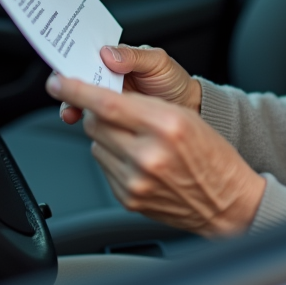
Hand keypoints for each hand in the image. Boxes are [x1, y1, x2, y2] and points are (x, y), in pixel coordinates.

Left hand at [46, 73, 265, 236]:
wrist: (227, 202)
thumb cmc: (212, 155)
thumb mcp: (185, 118)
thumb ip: (143, 106)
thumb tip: (104, 99)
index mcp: (165, 125)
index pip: (107, 103)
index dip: (77, 90)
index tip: (58, 82)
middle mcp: (148, 154)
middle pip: (96, 123)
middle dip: (98, 111)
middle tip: (116, 110)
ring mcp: (136, 180)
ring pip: (96, 145)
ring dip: (108, 137)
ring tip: (138, 141)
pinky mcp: (128, 198)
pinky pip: (104, 168)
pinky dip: (114, 158)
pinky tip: (139, 160)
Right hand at [58, 44, 200, 123]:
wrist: (186, 108)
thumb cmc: (172, 80)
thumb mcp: (158, 62)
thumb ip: (135, 56)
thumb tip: (108, 53)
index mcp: (115, 58)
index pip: (86, 53)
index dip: (71, 55)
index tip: (61, 63)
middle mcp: (106, 76)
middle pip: (77, 77)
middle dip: (66, 82)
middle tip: (60, 88)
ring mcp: (106, 97)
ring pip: (79, 99)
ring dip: (70, 103)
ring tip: (71, 110)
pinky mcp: (108, 117)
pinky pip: (89, 117)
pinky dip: (81, 118)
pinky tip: (80, 120)